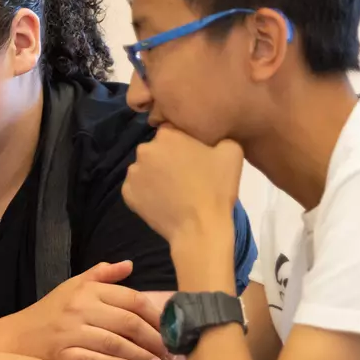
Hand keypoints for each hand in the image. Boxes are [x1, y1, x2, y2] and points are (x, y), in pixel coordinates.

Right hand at [14, 261, 169, 359]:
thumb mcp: (74, 286)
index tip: (171, 328)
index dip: (155, 315)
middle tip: (171, 352)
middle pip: (127, 323)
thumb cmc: (51, 311)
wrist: (17, 338)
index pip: (132, 299)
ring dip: (141, 355)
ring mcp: (70, 332)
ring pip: (114, 343)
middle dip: (154, 339)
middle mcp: (80, 308)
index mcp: (88, 291)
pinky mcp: (62, 354)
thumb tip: (129, 264)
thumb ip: (102, 275)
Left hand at [121, 127, 243, 249]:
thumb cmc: (216, 188)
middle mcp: (145, 149)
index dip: (183, 144)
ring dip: (156, 176)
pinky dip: (147, 193)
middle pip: (156, 150)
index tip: (193, 158)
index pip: (172, 132)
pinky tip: (163, 201)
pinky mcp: (127, 194)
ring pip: (145, 169)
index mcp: (167, 135)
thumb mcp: (232, 152)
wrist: (200, 228)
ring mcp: (133, 172)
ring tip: (173, 192)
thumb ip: (219, 136)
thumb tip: (212, 138)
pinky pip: (137, 188)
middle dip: (167, 159)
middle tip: (185, 176)